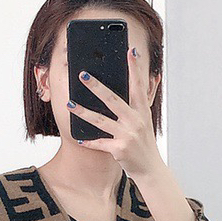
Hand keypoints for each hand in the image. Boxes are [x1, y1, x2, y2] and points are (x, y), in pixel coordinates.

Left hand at [68, 46, 163, 178]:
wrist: (151, 169)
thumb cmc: (145, 143)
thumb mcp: (146, 120)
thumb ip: (143, 100)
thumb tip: (150, 77)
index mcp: (142, 112)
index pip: (138, 86)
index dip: (135, 68)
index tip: (130, 51)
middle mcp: (136, 121)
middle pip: (113, 100)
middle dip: (97, 86)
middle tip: (83, 75)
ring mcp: (127, 135)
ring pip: (101, 121)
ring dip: (83, 112)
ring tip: (70, 104)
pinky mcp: (119, 149)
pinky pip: (100, 143)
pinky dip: (89, 141)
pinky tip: (78, 137)